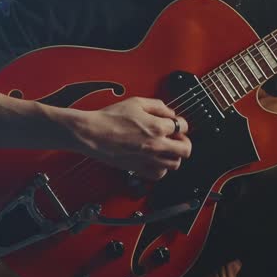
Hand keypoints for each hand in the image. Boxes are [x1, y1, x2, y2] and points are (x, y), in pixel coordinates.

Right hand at [64, 97, 191, 180]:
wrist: (91, 132)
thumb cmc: (109, 117)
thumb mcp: (136, 102)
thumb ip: (158, 106)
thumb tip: (170, 112)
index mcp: (157, 126)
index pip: (183, 126)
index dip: (180, 123)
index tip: (175, 123)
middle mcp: (156, 145)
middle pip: (185, 150)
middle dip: (184, 142)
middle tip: (177, 138)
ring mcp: (148, 159)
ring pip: (174, 164)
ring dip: (173, 155)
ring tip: (166, 149)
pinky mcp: (138, 168)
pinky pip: (159, 175)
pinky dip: (161, 169)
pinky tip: (155, 160)